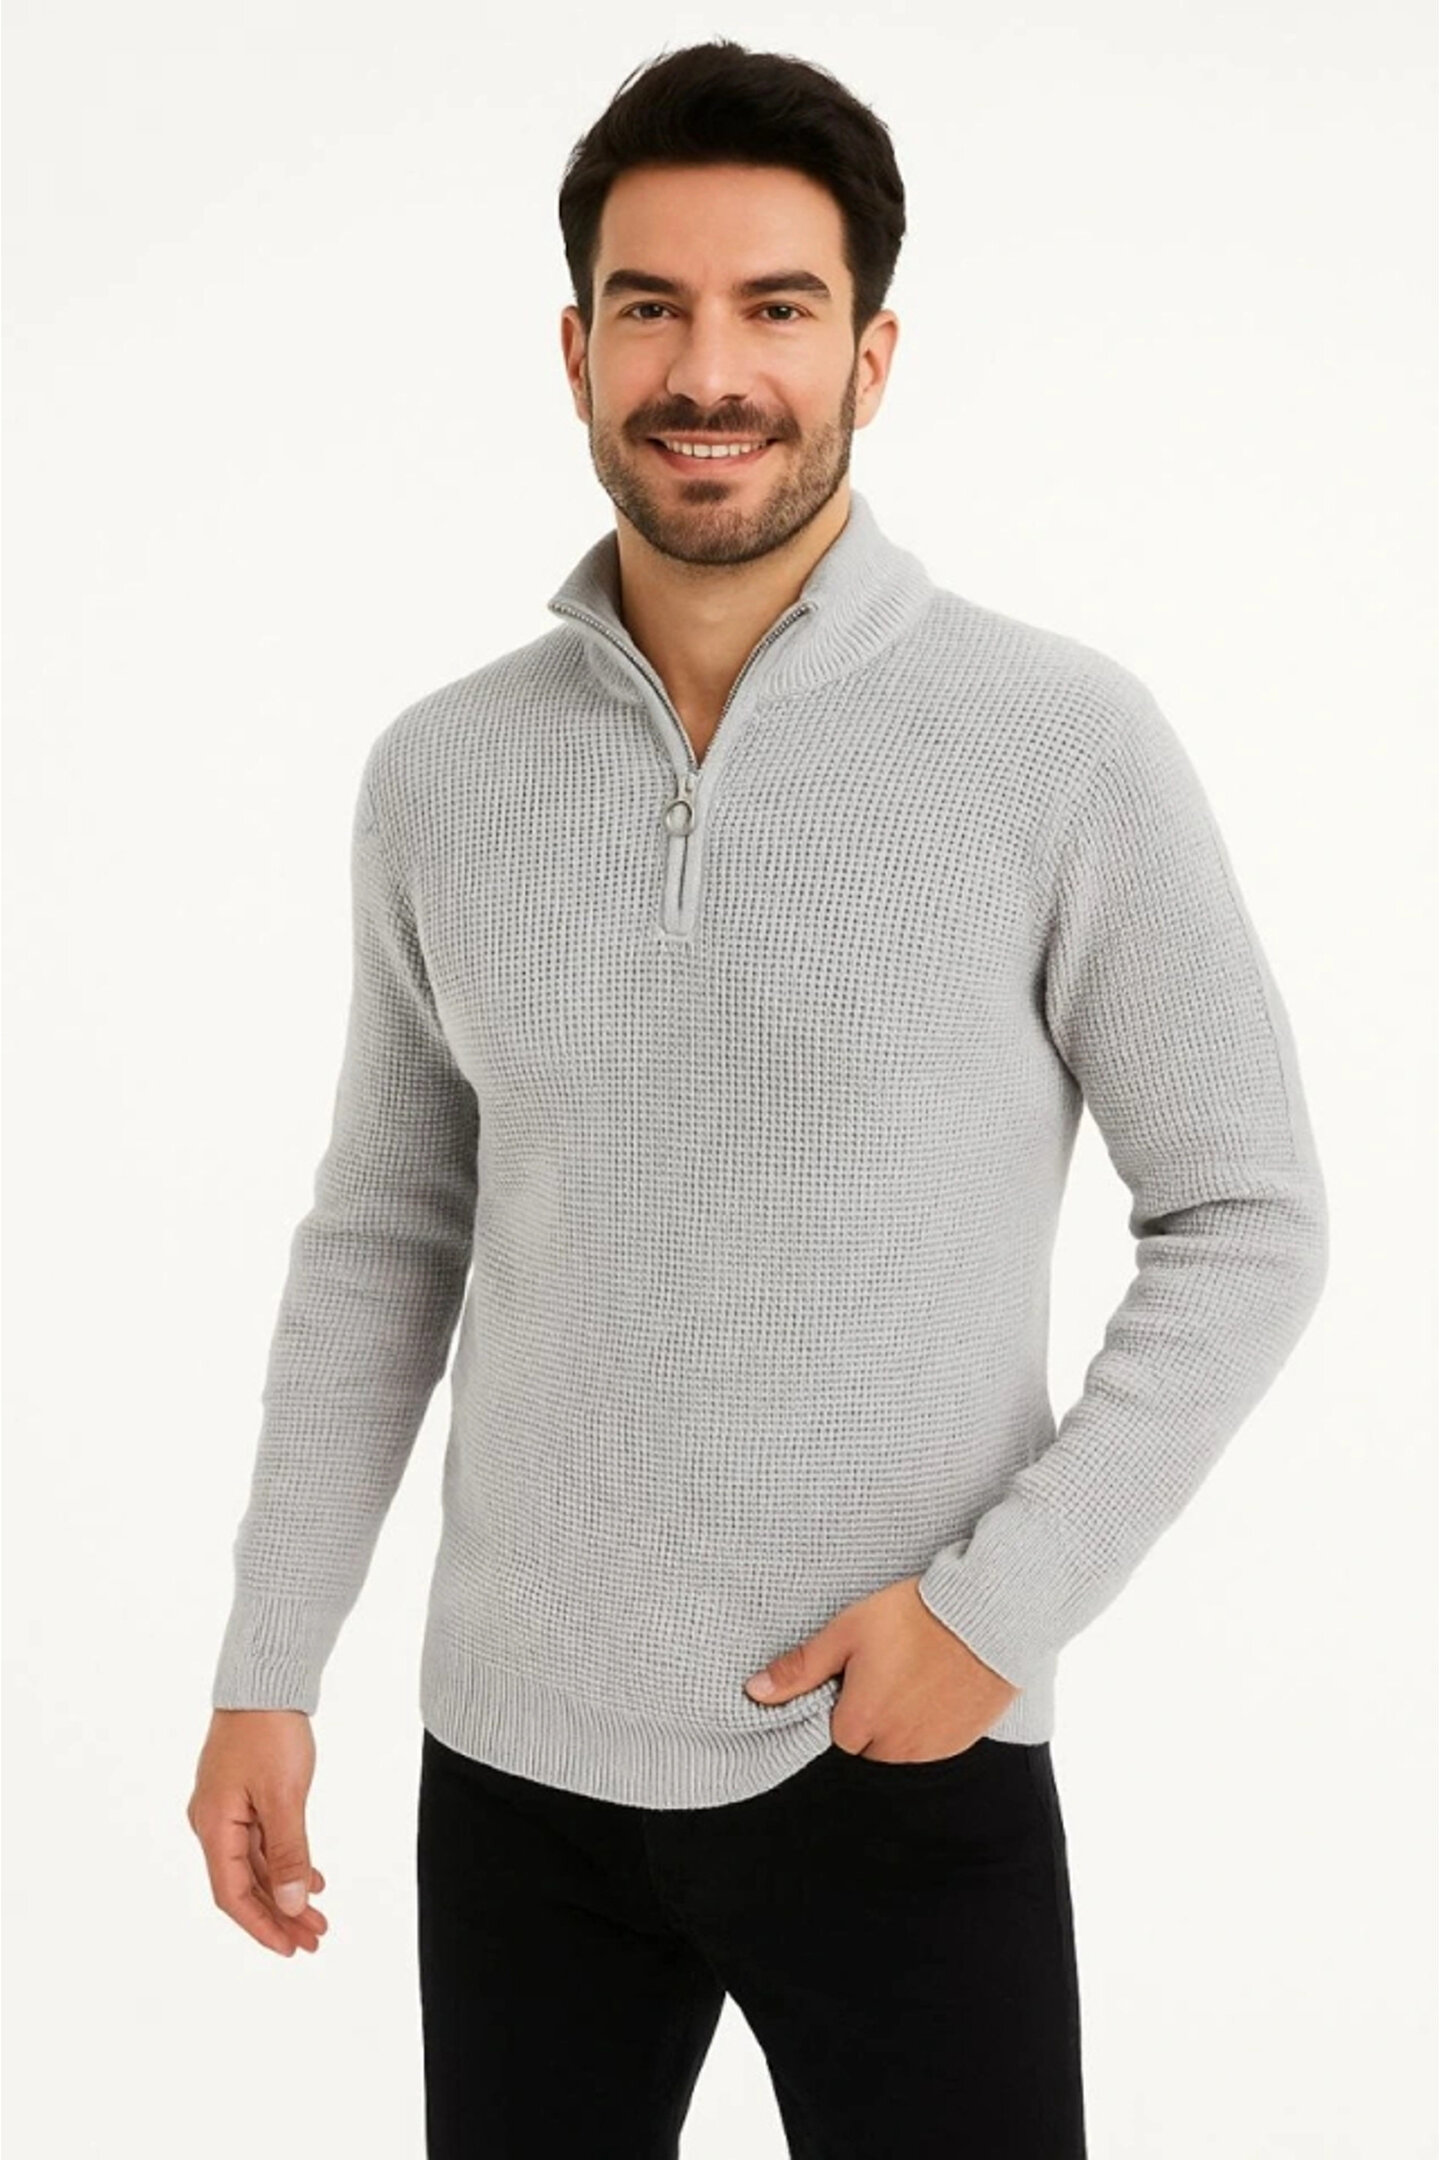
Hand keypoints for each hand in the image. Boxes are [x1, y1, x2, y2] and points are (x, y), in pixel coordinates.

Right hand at [186, 1709, 329, 1955]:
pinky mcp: (242, 1794)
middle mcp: (212, 1822)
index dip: (261, 1926)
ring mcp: (226, 1808)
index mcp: (213, 1825)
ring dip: (285, 1892)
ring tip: (319, 1918)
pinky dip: (283, 1862)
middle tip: (315, 1940)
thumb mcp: (284, 1796)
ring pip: (254, 1864)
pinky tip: (312, 1878)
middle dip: (279, 1915)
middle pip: (243, 1883)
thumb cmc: (269, 1731)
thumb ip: (287, 1853)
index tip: (291, 1949)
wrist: (265, 1678)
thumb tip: (291, 1906)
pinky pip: (260, 1841)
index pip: (231, 1894)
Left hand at [742, 1575, 1019, 1760]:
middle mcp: (893, 1748)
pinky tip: (938, 1686)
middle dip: (871, 1713)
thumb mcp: (846, 1632)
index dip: (846, 1696)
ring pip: (899, 1746)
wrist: (985, 1618)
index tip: (861, 1668)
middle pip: (867, 1742)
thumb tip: (754, 1692)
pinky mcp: (959, 1744)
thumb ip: (800, 1669)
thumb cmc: (912, 1618)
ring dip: (900, 1720)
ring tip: (915, 1672)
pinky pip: (931, 1744)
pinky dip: (931, 1722)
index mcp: (859, 1723)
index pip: (836, 1728)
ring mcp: (929, 1750)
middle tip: (889, 1666)